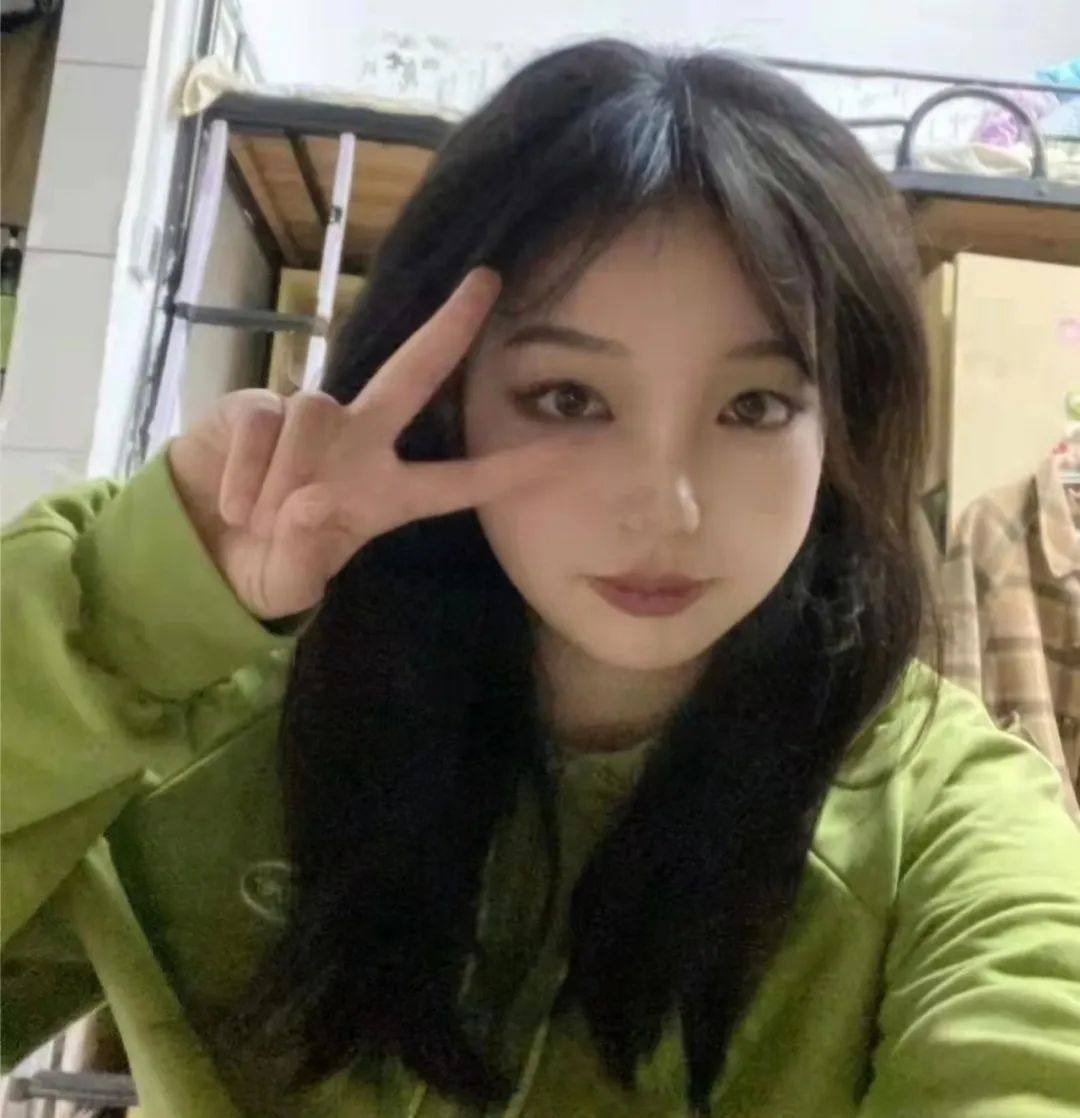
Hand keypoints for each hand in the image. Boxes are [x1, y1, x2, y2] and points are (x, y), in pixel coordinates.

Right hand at [167, 269, 569, 619]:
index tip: (565, 453)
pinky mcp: (254, 406)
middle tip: (488, 281)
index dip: (504, 471)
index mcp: (385, 493)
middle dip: (449, 328)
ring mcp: (307, 417)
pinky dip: (245, 474)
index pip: (455, 481)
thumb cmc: (264, 565)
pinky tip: (232, 505)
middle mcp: (358, 442)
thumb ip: (304, 559)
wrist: (196, 549)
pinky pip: (263, 423)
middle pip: (411, 374)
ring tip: (259, 521)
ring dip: (286, 476)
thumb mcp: (289, 585)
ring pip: (316, 412)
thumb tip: (309, 504)